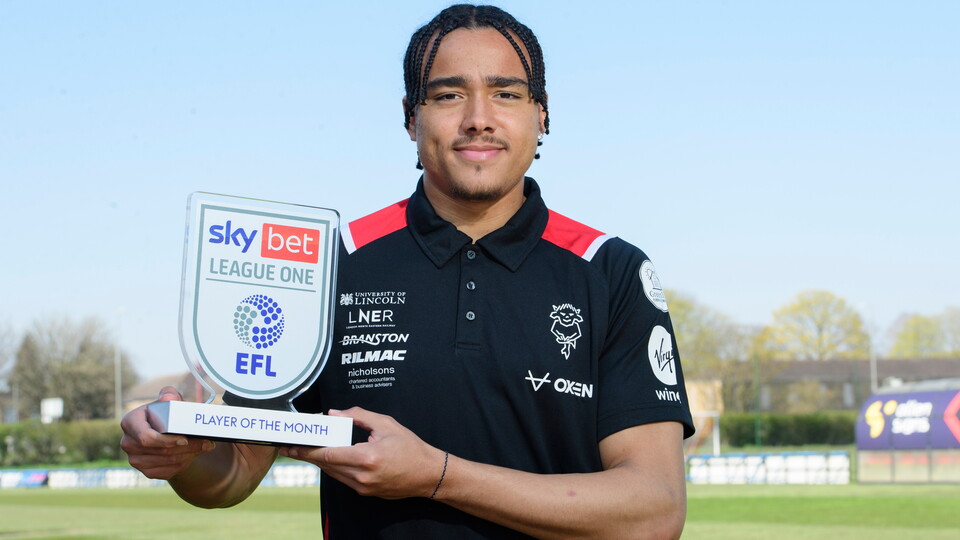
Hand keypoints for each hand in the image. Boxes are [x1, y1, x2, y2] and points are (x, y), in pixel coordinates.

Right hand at [120, 386, 215, 479]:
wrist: (165, 433)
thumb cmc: (167, 414)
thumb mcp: (170, 401)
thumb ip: (169, 396)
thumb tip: (169, 398)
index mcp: (130, 422)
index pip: (146, 437)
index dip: (165, 441)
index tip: (185, 439)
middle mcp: (128, 442)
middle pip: (162, 451)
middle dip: (188, 447)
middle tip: (208, 442)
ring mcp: (135, 459)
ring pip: (168, 461)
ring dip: (190, 454)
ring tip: (205, 446)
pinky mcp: (146, 471)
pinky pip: (168, 471)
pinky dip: (184, 463)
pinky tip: (194, 454)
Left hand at [279, 407, 446, 499]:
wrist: (428, 474)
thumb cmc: (410, 448)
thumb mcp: (386, 424)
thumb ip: (358, 416)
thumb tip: (334, 414)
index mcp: (367, 457)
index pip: (327, 455)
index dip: (306, 451)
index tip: (291, 446)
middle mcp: (362, 476)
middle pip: (325, 466)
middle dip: (308, 455)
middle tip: (293, 445)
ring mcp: (363, 488)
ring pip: (332, 474)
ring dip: (321, 462)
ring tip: (310, 449)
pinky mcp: (365, 493)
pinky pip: (343, 479)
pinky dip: (335, 468)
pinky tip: (332, 457)